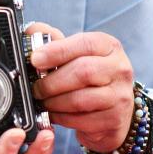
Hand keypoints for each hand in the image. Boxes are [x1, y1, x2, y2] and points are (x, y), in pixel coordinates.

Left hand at [29, 27, 134, 153]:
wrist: (113, 108)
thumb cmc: (89, 75)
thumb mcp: (75, 52)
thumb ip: (53, 39)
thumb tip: (32, 33)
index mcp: (109, 46)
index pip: (85, 43)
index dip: (57, 51)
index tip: (35, 59)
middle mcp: (120, 69)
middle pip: (82, 72)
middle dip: (51, 81)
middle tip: (35, 87)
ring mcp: (120, 96)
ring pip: (80, 99)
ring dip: (53, 102)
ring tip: (42, 101)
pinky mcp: (114, 119)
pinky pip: (81, 120)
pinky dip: (61, 118)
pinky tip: (53, 114)